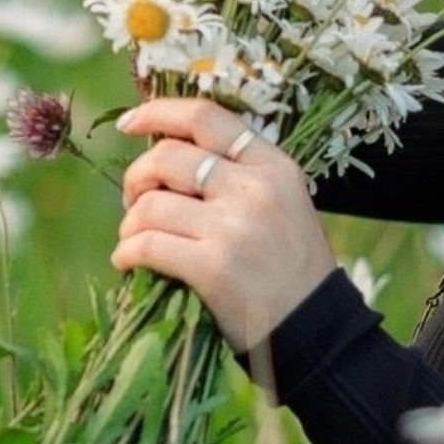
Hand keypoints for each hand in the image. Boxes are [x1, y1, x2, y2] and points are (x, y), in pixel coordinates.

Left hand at [111, 99, 338, 355]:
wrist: (317, 330)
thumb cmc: (294, 269)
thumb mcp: (285, 203)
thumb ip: (239, 175)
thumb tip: (167, 158)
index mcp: (273, 166)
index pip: (206, 118)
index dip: (158, 112)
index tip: (129, 123)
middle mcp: (254, 189)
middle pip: (167, 157)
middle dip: (136, 177)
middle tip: (134, 201)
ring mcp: (233, 228)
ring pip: (150, 205)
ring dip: (130, 223)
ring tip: (135, 239)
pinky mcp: (212, 268)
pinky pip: (147, 245)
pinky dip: (127, 253)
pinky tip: (128, 262)